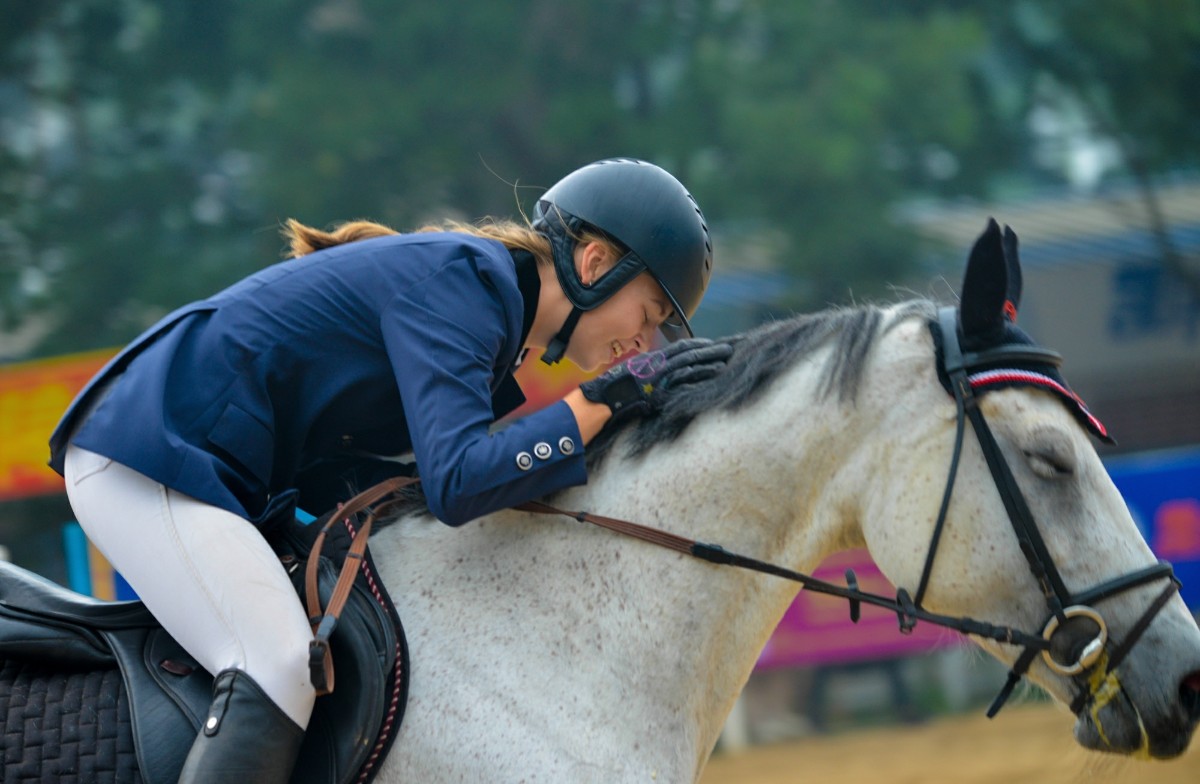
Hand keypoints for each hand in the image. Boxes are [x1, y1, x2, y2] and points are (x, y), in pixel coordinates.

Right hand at [579, 338, 733, 422]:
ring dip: (710, 360)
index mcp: (650, 360)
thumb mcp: (632, 380)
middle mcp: (656, 364)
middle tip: (728, 348)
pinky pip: (685, 378)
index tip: (710, 344)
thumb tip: (660, 380)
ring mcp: (659, 374)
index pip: (678, 349)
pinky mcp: (661, 386)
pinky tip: (715, 372)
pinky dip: (701, 373)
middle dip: (709, 350)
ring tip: (727, 359)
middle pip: (688, 353)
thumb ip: (648, 376)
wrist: (601, 401)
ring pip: (689, 362)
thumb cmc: (612, 394)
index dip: (696, 346)